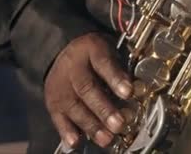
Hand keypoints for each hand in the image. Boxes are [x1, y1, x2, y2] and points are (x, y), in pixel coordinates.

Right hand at [44, 33, 131, 147]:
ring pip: (73, 105)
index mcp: (91, 49)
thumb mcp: (110, 51)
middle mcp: (72, 67)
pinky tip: (76, 142)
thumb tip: (138, 92)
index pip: (103, 62)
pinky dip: (67, 131)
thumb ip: (122, 70)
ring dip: (90, 125)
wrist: (63, 51)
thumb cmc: (94, 55)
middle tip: (118, 124)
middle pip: (86, 88)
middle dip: (103, 109)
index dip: (115, 78)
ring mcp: (59, 85)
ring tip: (106, 138)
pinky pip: (58, 117)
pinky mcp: (52, 101)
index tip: (128, 92)